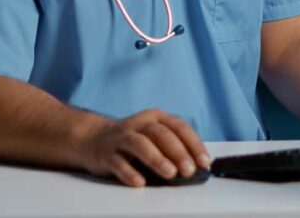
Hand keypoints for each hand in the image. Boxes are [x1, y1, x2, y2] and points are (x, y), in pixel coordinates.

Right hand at [79, 109, 210, 186]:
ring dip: (157, 159)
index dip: (193, 144)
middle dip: (178, 152)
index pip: (179, 127)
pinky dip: (130, 172)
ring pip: (140, 144)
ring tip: (170, 173)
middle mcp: (139, 124)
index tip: (204, 161)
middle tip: (189, 170)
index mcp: (156, 117)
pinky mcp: (106, 154)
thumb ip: (173, 147)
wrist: (94, 139)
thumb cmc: (133, 140)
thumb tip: (196, 166)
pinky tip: (140, 182)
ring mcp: (121, 137)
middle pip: (160, 134)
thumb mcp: (154, 136)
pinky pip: (118, 162)